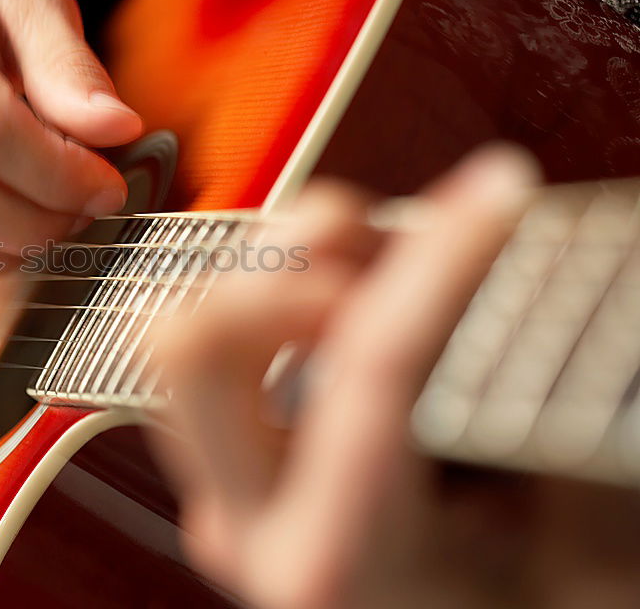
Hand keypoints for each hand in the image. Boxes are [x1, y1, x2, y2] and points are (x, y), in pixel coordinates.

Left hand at [148, 147, 539, 608]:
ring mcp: (223, 493)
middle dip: (293, 269)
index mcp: (334, 560)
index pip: (370, 369)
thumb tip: (511, 266)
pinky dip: (275, 297)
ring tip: (369, 271)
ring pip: (187, 329)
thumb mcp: (571, 528)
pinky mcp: (226, 466)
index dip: (439, 260)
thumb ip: (534, 406)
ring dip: (277, 273)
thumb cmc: (520, 607)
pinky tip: (346, 303)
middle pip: (197, 341)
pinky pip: (213, 349)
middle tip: (384, 256)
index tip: (495, 192)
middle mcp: (247, 523)